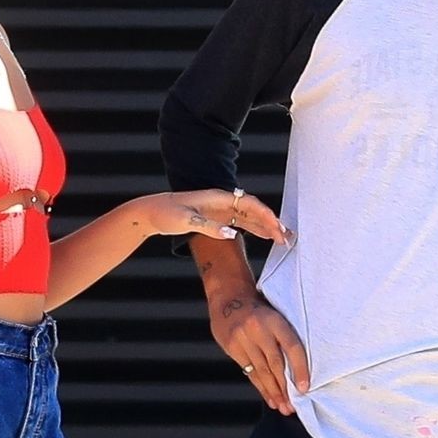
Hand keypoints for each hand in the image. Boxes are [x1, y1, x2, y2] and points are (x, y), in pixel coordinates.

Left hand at [143, 188, 292, 247]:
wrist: (151, 212)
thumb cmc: (166, 213)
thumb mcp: (186, 220)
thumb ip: (209, 227)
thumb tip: (232, 235)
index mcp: (218, 198)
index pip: (249, 205)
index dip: (265, 216)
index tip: (277, 229)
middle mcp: (223, 202)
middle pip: (254, 211)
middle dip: (271, 223)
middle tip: (286, 239)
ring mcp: (221, 210)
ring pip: (250, 217)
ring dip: (266, 227)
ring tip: (283, 239)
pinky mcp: (218, 218)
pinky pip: (242, 223)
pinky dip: (256, 230)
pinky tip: (266, 237)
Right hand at [211, 292, 310, 413]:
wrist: (229, 297)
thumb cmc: (259, 310)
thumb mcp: (275, 316)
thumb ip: (284, 337)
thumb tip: (299, 369)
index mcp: (275, 320)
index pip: (292, 347)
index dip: (300, 369)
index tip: (305, 388)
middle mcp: (259, 329)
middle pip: (276, 364)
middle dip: (285, 388)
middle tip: (292, 406)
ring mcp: (243, 338)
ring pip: (262, 371)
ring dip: (274, 392)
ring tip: (282, 407)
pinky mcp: (232, 347)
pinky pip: (250, 372)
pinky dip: (261, 387)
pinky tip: (269, 398)